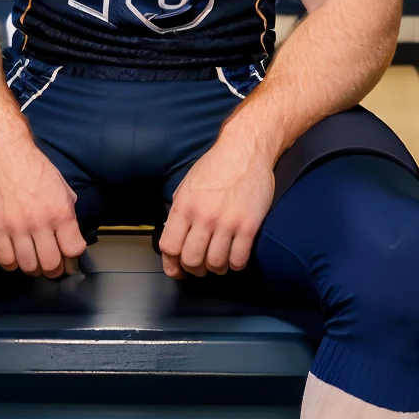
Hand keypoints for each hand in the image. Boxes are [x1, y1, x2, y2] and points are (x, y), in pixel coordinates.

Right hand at [0, 143, 86, 276]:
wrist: (3, 152)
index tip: (70, 260)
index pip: (73, 249)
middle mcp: (40, 222)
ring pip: (28, 265)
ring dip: (33, 268)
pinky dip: (11, 265)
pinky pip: (4, 259)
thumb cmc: (32, 166)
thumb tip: (71, 232)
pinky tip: (14, 259)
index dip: (73, 259)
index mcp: (60, 212)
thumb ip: (67, 210)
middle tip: (51, 266)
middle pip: (51, 263)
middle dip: (54, 269)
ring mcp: (16, 227)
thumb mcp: (61, 186)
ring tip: (32, 263)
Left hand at [159, 134, 274, 278]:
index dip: (172, 264)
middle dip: (195, 269)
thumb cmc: (216, 166)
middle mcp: (203, 216)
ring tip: (220, 262)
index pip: (169, 247)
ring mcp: (227, 222)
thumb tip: (175, 238)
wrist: (245, 149)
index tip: (178, 269)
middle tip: (201, 267)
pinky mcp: (249, 225)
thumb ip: (180, 213)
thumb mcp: (187, 186)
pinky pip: (239, 259)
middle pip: (191, 260)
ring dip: (217, 269)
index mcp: (184, 206)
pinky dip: (236, 264)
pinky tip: (235, 257)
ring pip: (215, 264)